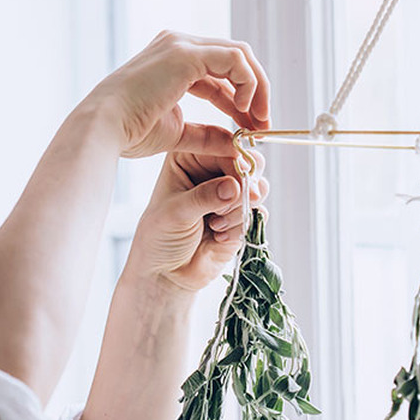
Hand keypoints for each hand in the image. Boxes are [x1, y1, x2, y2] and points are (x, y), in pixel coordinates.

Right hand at [88, 32, 270, 157]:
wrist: (104, 129)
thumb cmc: (130, 132)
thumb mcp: (177, 133)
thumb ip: (207, 135)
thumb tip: (234, 144)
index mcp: (173, 61)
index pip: (220, 73)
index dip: (241, 99)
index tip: (253, 127)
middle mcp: (178, 45)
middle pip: (235, 58)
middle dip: (255, 90)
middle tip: (263, 124)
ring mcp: (182, 45)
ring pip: (240, 54)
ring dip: (257, 87)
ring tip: (257, 120)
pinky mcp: (186, 53)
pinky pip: (234, 59)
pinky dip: (247, 83)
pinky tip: (242, 109)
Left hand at [122, 148, 268, 294]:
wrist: (167, 273)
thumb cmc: (160, 237)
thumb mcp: (176, 213)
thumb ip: (205, 197)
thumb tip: (234, 186)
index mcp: (190, 156)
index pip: (223, 145)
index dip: (237, 158)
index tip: (241, 176)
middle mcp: (212, 170)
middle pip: (248, 162)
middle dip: (244, 185)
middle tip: (232, 203)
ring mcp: (229, 192)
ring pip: (258, 187)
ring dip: (240, 209)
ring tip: (216, 224)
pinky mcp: (241, 214)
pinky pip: (259, 212)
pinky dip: (242, 226)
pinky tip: (220, 236)